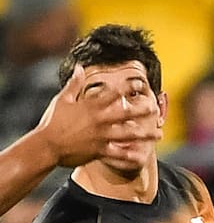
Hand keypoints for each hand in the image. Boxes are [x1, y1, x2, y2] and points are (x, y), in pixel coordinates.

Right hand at [37, 65, 160, 166]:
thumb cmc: (52, 122)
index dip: (127, 88)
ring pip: (128, 135)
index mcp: (91, 106)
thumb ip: (73, 84)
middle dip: (143, 110)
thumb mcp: (62, 100)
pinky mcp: (98, 151)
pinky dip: (130, 155)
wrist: (45, 146)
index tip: (141, 84)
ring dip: (145, 134)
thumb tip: (78, 67)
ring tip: (159, 134)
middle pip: (126, 113)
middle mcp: (99, 120)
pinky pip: (118, 154)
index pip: (112, 94)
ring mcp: (100, 136)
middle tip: (156, 108)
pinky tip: (142, 156)